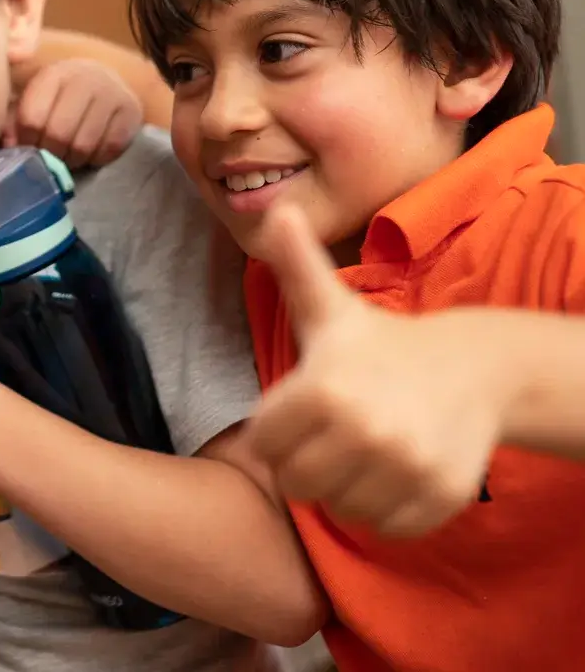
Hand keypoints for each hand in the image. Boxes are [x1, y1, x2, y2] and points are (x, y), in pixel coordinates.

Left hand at [6, 58, 141, 166]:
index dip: (26, 142)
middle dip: (50, 154)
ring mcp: (112, 93)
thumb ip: (13, 120)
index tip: (29, 147)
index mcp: (54, 74)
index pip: (32, 118)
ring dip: (73, 160)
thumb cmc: (61, 98)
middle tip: (50, 158)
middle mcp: (85, 78)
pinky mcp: (132, 111)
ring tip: (69, 156)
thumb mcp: (35, 101)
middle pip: (58, 134)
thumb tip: (8, 145)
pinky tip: (91, 152)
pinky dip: (97, 159)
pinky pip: (109, 149)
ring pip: (83, 146)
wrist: (106, 83)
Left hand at [246, 203, 502, 536]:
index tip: (303, 411)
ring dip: (347, 487)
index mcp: (322, 389)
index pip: (263, 446)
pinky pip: (387, 526)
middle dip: (308, 463)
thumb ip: (296, 266)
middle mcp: (363, 431)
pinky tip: (396, 470)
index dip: (278, 431)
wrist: (473, 368)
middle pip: (297, 484)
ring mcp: (405, 467)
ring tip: (365, 450)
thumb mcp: (331, 307)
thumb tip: (276, 211)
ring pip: (341, 509)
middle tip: (333, 434)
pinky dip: (388, 507)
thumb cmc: (379, 342)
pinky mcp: (438, 496)